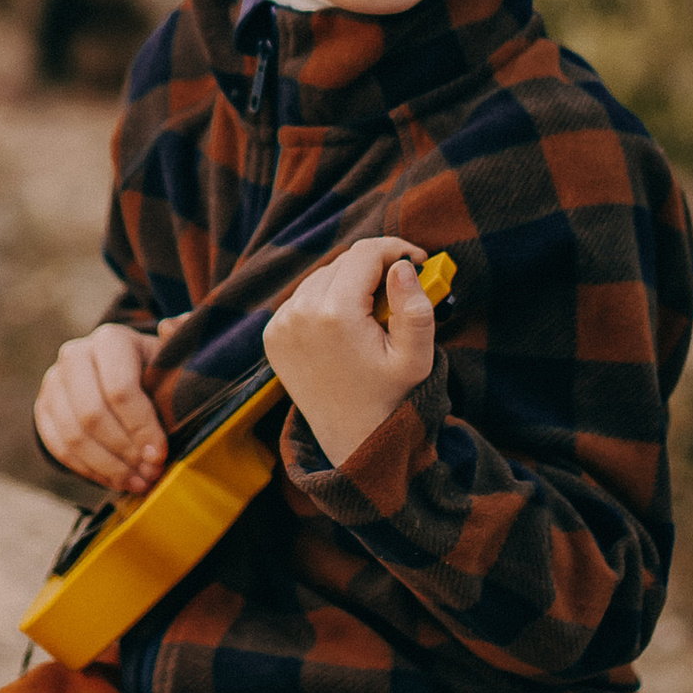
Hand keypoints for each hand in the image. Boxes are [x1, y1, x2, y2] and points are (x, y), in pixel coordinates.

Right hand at [34, 318, 172, 495]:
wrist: (118, 375)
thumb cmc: (153, 369)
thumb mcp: (170, 355)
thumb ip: (179, 339)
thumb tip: (170, 326)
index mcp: (110, 340)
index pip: (120, 389)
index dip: (141, 428)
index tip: (160, 455)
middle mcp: (75, 355)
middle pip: (92, 416)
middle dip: (124, 452)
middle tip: (150, 474)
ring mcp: (53, 382)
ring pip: (73, 436)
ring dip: (107, 467)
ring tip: (137, 482)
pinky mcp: (43, 408)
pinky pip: (58, 448)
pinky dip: (88, 470)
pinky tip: (115, 480)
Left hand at [264, 235, 439, 469]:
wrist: (354, 443)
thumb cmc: (391, 399)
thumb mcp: (416, 358)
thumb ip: (415, 309)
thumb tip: (403, 267)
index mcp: (335, 314)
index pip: (365, 254)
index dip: (396, 249)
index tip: (419, 260)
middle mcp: (299, 313)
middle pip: (343, 262)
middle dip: (376, 269)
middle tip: (401, 293)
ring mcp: (281, 324)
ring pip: (322, 276)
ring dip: (350, 284)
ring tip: (374, 314)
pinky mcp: (273, 335)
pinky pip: (304, 297)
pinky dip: (327, 300)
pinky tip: (347, 326)